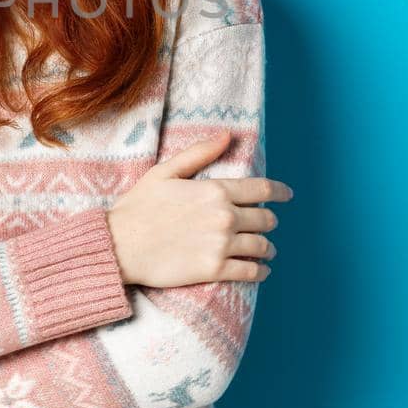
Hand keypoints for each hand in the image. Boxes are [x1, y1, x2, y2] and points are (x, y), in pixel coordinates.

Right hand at [107, 131, 293, 287]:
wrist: (119, 246)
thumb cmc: (138, 207)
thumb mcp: (165, 172)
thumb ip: (199, 154)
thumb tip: (227, 135)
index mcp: (215, 190)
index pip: (261, 189)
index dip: (279, 191)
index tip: (287, 195)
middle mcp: (224, 216)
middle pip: (265, 219)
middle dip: (268, 221)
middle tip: (266, 225)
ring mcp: (221, 244)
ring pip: (261, 246)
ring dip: (267, 248)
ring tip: (265, 250)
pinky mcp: (214, 270)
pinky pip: (250, 272)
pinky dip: (260, 271)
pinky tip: (259, 270)